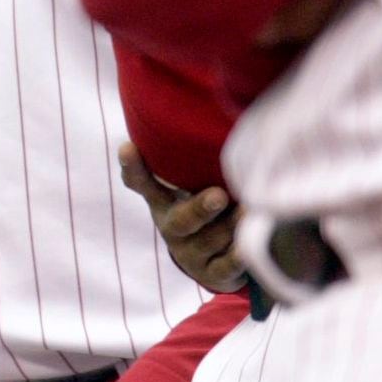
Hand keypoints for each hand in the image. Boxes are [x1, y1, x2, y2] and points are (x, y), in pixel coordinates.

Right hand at [118, 144, 244, 291]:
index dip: (134, 168)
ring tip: (253, 211)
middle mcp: (172, 226)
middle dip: (200, 208)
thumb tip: (215, 107)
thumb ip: (191, 158)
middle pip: (181, 219)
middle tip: (219, 196)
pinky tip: (250, 244)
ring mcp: (191, 252)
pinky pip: (228, 265)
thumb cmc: (205, 206)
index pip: (142, 183)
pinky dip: (240, 255)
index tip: (128, 147)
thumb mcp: (192, 181)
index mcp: (163, 200)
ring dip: (234, 226)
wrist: (212, 259)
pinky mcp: (211, 274)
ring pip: (213, 239)